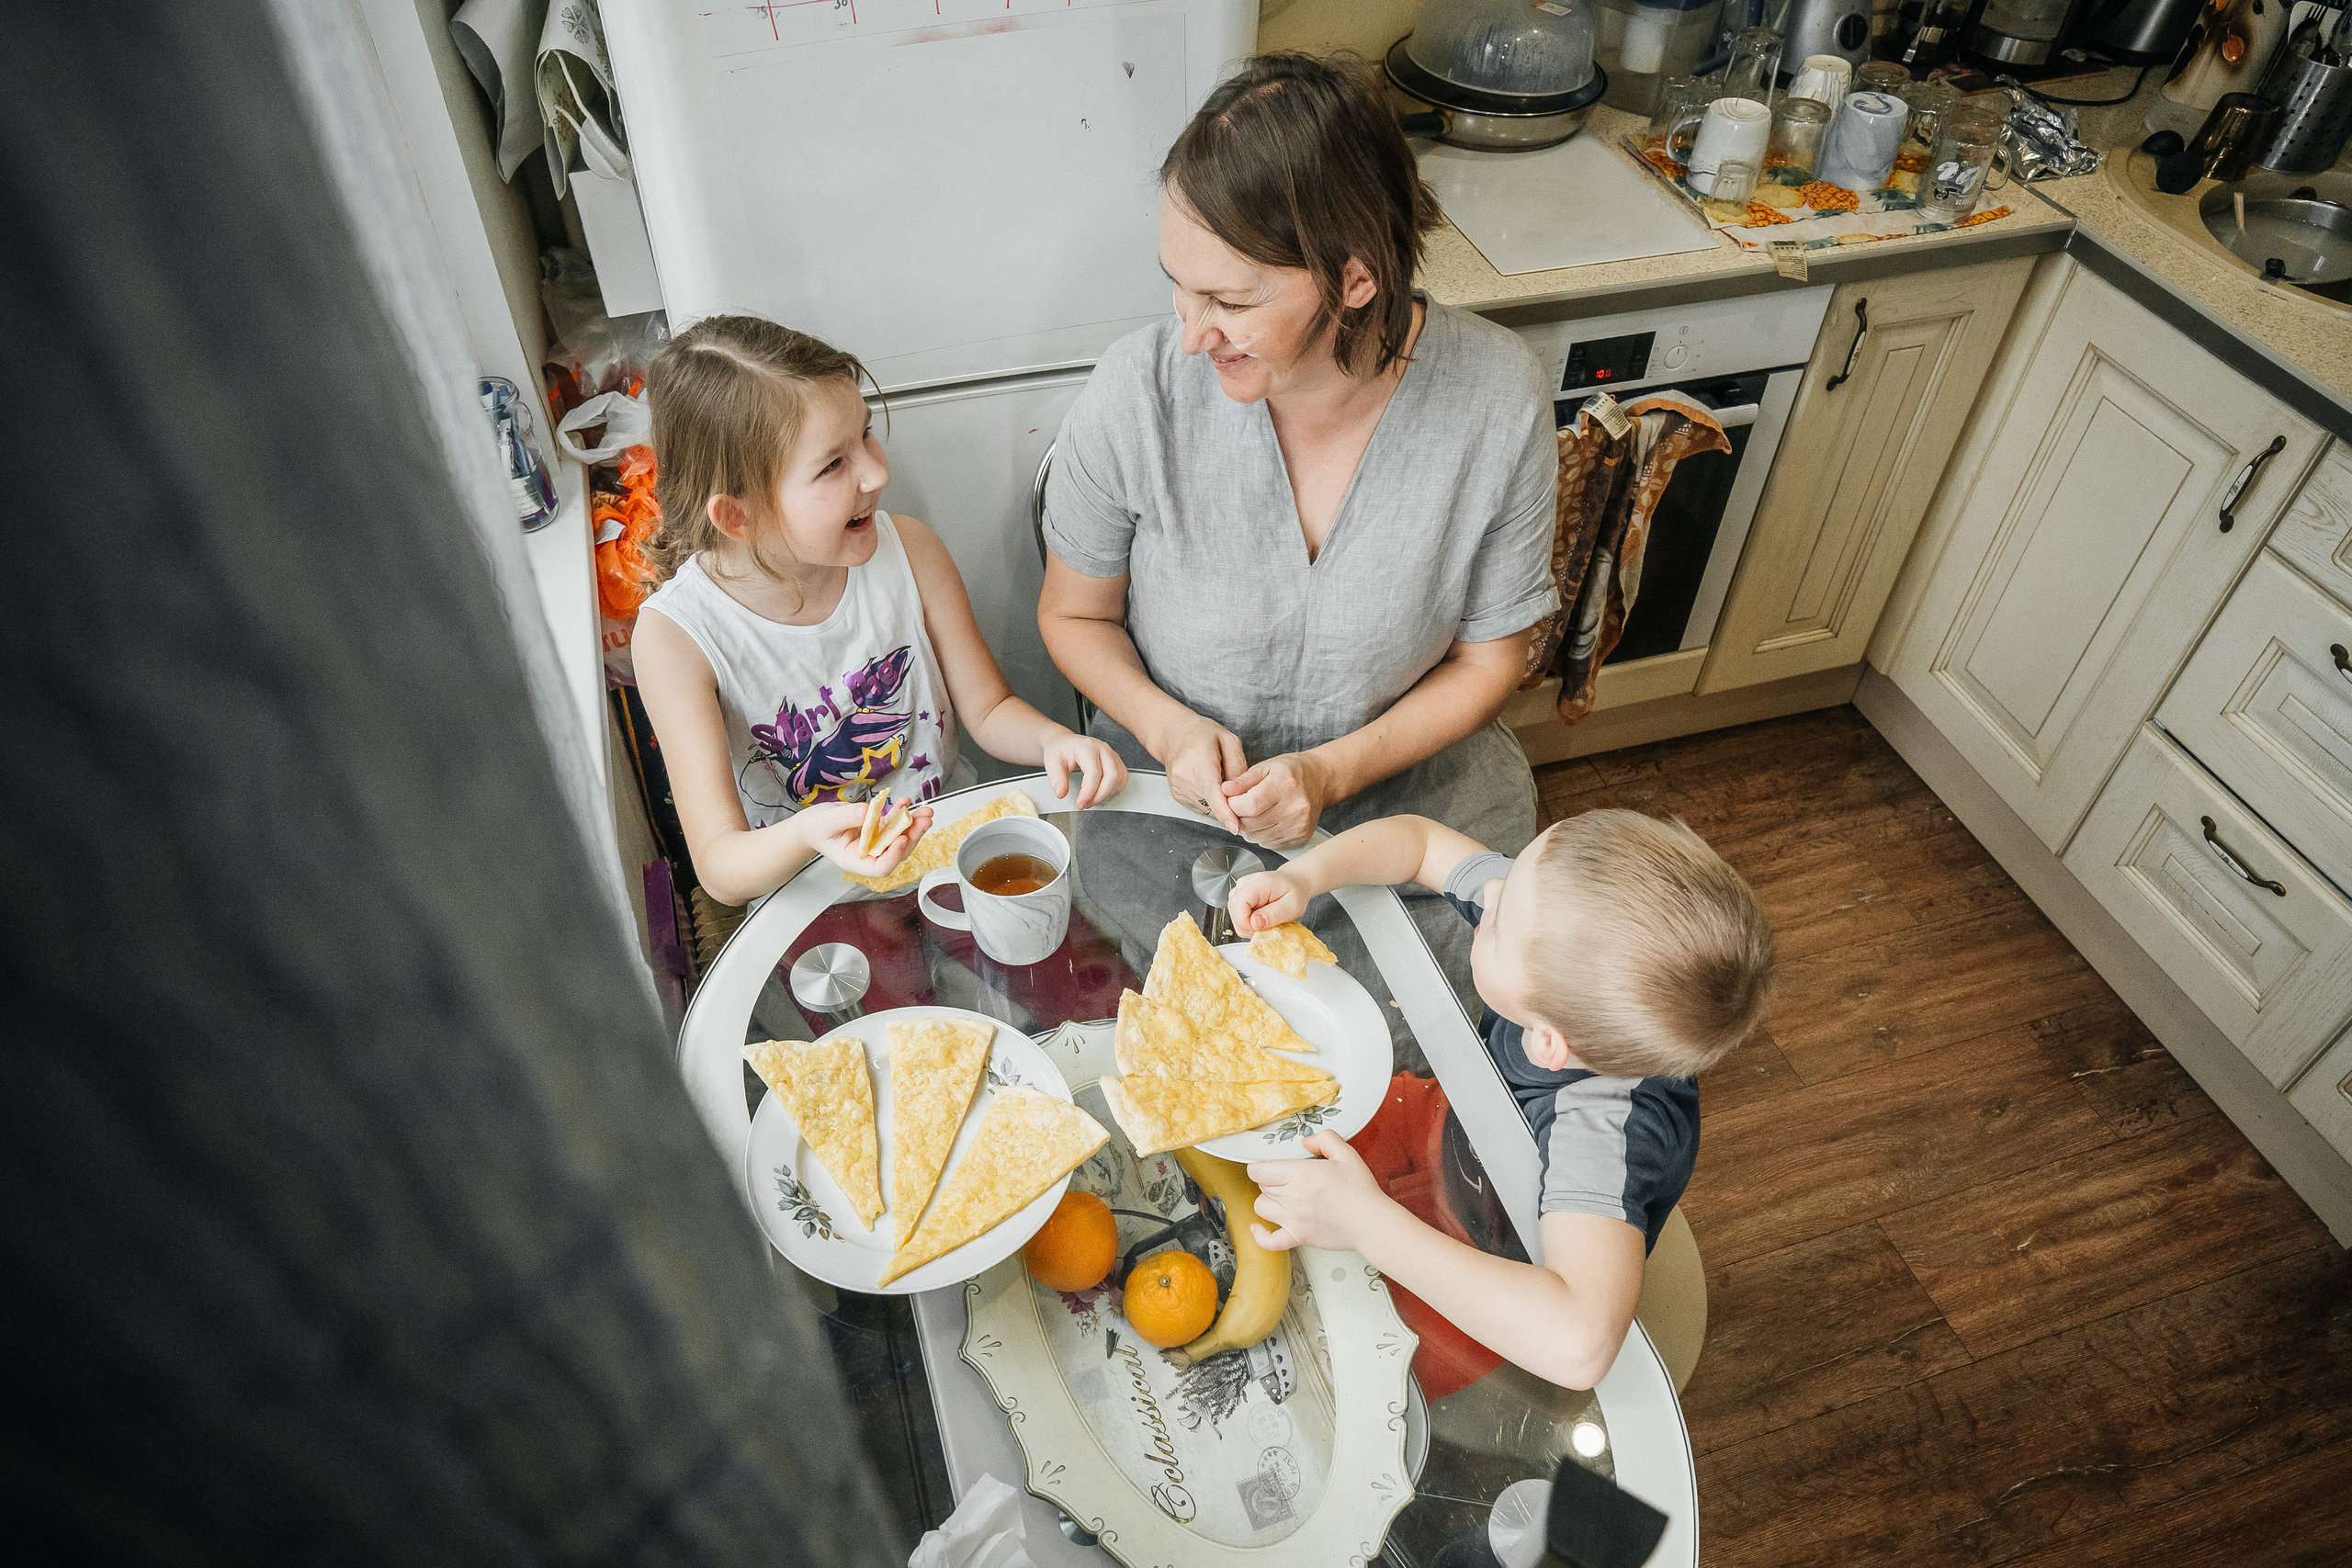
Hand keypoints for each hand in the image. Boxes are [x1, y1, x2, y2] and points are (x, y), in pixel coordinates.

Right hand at [802, 798, 933, 876]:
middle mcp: (869, 854)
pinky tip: (905, 802)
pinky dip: (901, 813)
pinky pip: (893, 823)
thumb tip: (868, 812)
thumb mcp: (827, 821)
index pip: (880, 867)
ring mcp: (875, 842)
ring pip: (899, 837)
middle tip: (924, 820)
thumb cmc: (815, 827)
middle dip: (913, 836)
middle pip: (896, 851)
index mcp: (855, 860)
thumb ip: (847, 818)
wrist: (813, 823)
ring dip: (913, 824)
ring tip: (925, 811)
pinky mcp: (877, 829)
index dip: (894, 855)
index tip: (902, 838)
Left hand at [1040, 730, 1126, 808]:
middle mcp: (1103, 749)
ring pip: (1119, 779)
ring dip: (1107, 794)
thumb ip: (1056, 778)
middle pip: (1112, 776)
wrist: (1066, 743)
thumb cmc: (1061, 750)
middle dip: (1100, 795)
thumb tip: (1062, 793)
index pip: (1094, 772)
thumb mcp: (1051, 762)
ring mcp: (1111, 755)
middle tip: (1085, 804)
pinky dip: (1114, 790)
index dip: (1089, 792)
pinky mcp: (1116, 761)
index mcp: (1087, 747)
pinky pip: (1122, 778)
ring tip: (1091, 799)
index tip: (1080, 803)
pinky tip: (1101, 793)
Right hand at [1154, 712, 1246, 832]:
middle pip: (1213, 802)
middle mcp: (1185, 775)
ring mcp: (1179, 788)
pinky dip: (1210, 801)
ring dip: (1220, 801)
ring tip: (1217, 778)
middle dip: (1230, 802)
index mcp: (1199, 758)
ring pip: (1208, 808)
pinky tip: (1208, 783)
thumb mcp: (1229, 740)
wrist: (1174, 735)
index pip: (1211, 790)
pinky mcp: (1178, 797)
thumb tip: (1243, 792)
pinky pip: (1202, 807)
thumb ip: (1239, 766)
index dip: (1224, 811)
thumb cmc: (1201, 734)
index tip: (1234, 826)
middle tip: (1234, 785)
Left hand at [1222, 752, 1330, 848]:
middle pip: (1251, 824)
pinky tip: (1268, 820)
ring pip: (1256, 837)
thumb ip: (1243, 780)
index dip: (1233, 805)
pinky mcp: (1300, 838)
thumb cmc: (1293, 771)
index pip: (1249, 805)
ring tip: (1257, 812)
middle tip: (1243, 805)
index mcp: (1284, 786)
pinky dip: (1262, 834)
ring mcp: (1298, 826)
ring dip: (1249, 827)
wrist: (1320, 780)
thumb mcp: (1266, 766)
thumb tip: (1225, 790)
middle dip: (1239, 816)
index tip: (1233, 799)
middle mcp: (1294, 808)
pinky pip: (1268, 844)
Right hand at [1228, 867, 1309, 934]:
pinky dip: (1248, 922)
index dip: (1245, 922)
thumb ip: (1273, 915)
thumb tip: (1254, 924)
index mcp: (1258, 883)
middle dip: (1247, 926)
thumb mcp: (1292, 906)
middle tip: (1267, 925)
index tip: (1259, 929)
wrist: (1295, 883)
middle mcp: (1245, 884)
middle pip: (1234, 911)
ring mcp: (1239, 890)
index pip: (1238, 904)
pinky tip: (1260, 918)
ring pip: (1234, 915)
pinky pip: (1237, 916)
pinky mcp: (1239, 897)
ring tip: (1266, 920)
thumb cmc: (1295, 892)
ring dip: (1248, 925)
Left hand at [1247, 1133, 1394, 1252]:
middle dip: (1269, 1180)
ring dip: (1267, 1201)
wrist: (1371, 1222)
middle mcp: (1292, 1196)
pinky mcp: (1298, 1237)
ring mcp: (1293, 1219)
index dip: (1259, 1167)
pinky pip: (1269, 1241)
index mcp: (1300, 1174)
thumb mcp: (1346, 1154)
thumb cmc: (1361, 1191)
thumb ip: (1325, 1139)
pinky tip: (1258, 1229)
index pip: (1259, 1170)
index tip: (1266, 1166)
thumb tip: (1306, 1141)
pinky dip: (1261, 1236)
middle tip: (1285, 1179)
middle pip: (1262, 1186)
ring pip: (1261, 1207)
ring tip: (1280, 1198)